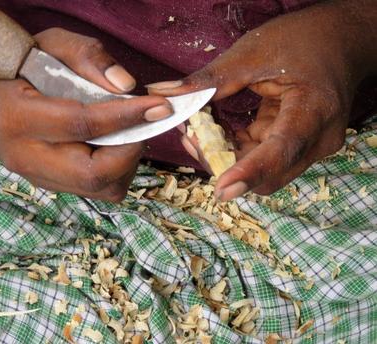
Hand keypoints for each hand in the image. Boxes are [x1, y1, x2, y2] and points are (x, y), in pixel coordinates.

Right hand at [0, 28, 171, 201]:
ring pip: (101, 189)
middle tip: (144, 123)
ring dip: (127, 162)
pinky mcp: (52, 187)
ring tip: (127, 132)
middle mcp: (26, 158)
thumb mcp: (48, 46)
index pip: (81, 125)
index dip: (126, 117)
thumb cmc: (18, 71)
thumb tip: (127, 87)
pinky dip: (118, 170)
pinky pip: (98, 190)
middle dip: (131, 150)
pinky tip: (113, 145)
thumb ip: (86, 57)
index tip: (159, 107)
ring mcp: (38, 178)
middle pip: (93, 174)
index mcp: (16, 118)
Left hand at [148, 2, 368, 200]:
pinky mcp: (296, 146)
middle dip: (224, 164)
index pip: (282, 150)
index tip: (222, 190)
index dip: (250, 172)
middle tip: (189, 140)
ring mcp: (309, 147)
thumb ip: (211, 80)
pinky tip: (212, 133)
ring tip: (194, 133)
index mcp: (315, 110)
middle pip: (269, 173)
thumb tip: (165, 94)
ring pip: (262, 172)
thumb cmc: (303, 40)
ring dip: (225, 158)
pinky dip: (234, 149)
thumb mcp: (254, 54)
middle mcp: (318, 139)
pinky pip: (260, 158)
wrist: (339, 42)